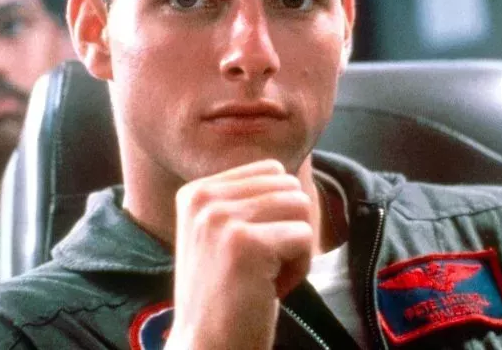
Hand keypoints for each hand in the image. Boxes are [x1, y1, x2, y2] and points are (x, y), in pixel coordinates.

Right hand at [164, 159, 314, 349]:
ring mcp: (222, 219)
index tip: (250, 249)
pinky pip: (305, 237)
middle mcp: (204, 198)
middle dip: (288, 228)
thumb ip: (243, 200)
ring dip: (295, 248)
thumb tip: (286, 172)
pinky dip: (299, 269)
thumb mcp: (219, 233)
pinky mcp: (246, 244)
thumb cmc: (225, 296)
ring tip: (265, 276)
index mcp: (196, 191)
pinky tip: (269, 289)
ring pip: (301, 208)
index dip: (276, 212)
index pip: (271, 169)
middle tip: (260, 266)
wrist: (206, 347)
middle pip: (289, 187)